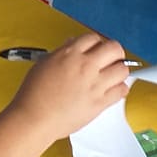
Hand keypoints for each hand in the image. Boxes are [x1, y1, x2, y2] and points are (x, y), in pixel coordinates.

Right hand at [7, 34, 130, 141]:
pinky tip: (111, 91)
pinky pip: (122, 90)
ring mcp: (94, 84)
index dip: (96, 43)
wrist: (35, 118)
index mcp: (70, 54)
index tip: (97, 50)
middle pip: (114, 48)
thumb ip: (62, 52)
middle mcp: (85, 66)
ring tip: (111, 76)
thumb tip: (73, 45)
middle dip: (114, 52)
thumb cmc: (34, 95)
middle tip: (111, 59)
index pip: (93, 37)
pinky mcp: (100, 102)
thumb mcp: (44, 64)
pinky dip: (119, 89)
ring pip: (122, 69)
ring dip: (119, 71)